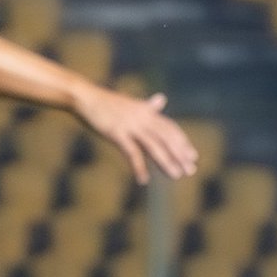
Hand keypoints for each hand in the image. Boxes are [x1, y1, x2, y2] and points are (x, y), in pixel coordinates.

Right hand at [73, 84, 198, 183]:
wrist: (83, 96)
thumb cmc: (106, 102)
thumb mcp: (131, 104)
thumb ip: (148, 106)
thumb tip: (162, 99)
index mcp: (147, 112)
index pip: (171, 129)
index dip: (183, 143)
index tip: (193, 157)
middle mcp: (142, 118)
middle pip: (167, 138)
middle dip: (180, 155)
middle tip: (191, 171)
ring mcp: (130, 125)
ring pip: (154, 146)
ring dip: (166, 162)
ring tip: (176, 176)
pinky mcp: (116, 133)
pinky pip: (131, 152)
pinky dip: (138, 167)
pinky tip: (143, 180)